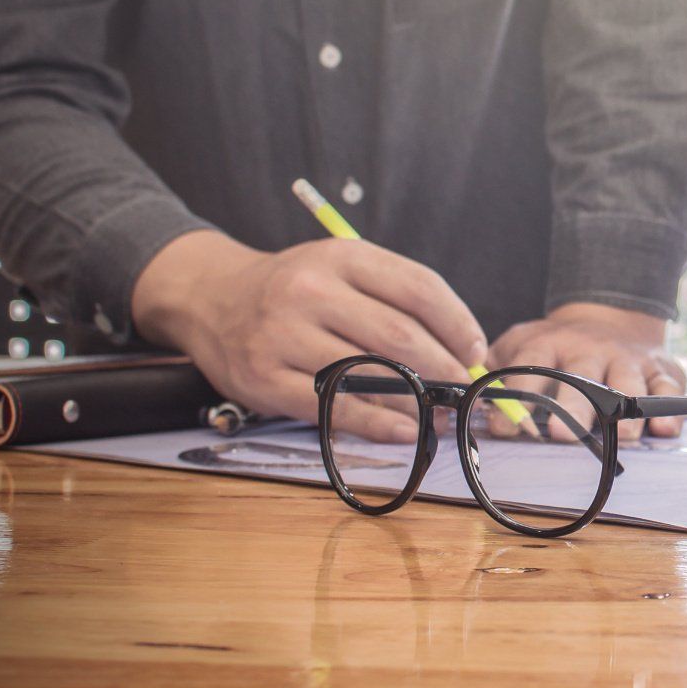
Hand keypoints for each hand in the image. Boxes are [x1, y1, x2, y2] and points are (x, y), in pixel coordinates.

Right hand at [133, 230, 485, 441]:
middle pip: (398, 335)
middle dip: (444, 367)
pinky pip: (334, 407)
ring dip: (416, 400)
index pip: (418, 288)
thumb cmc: (293, 286)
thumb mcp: (340, 267)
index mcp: (341, 257)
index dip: (457, 322)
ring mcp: (283, 336)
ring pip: (369, 374)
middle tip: (465, 388)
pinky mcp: (265, 379)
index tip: (476, 349)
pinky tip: (405, 430)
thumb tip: (460, 346)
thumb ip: (395, 296)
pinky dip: (377, 423)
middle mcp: (310, 291)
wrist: (210, 297)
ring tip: (442, 413)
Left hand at [487, 302, 686, 441]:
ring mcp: (626, 359)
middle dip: (574, 408)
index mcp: (548, 344)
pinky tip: (664, 429)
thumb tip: (467, 401)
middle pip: (581, 379)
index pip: (530, 367)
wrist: (611, 318)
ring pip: (628, 384)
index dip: (519, 395)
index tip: (508, 427)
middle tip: (564, 435)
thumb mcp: (520, 344)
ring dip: (626, 413)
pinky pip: (668, 387)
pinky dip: (668, 407)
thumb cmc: (558, 347)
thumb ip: (493, 370)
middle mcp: (588, 350)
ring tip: (624, 438)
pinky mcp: (660, 368)